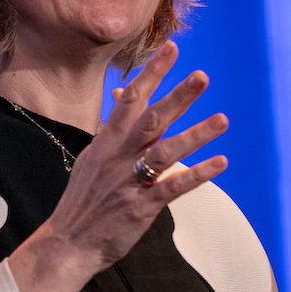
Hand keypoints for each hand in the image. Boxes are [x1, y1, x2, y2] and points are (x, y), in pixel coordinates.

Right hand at [7, 40, 228, 291]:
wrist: (68, 242)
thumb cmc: (83, 201)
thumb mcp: (91, 159)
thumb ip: (111, 130)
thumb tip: (119, 100)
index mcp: (106, 142)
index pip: (130, 99)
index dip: (151, 73)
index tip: (171, 49)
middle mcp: (118, 156)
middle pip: (151, 119)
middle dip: (177, 96)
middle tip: (202, 76)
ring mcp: (130, 181)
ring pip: (166, 151)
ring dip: (196, 134)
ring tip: (222, 120)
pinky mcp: (141, 206)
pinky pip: (173, 187)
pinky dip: (197, 174)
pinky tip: (220, 162)